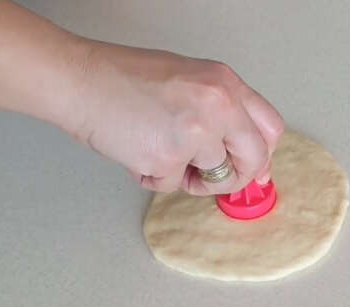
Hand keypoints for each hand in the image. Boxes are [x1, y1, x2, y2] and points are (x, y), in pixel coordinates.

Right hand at [67, 41, 283, 195]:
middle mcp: (218, 104)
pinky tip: (137, 150)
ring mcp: (196, 132)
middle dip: (236, 176)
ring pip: (214, 175)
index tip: (253, 167)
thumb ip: (221, 112)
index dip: (262, 154)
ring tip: (157, 148)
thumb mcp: (188, 80)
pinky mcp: (169, 157)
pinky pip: (173, 184)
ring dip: (186, 175)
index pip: (270, 127)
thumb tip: (243, 153)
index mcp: (224, 83)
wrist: (79, 80)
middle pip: (255, 158)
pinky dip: (154, 176)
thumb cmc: (123, 78)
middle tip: (210, 176)